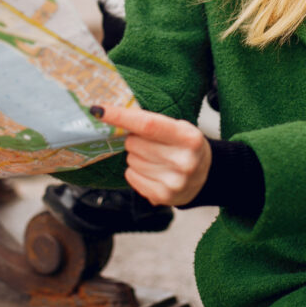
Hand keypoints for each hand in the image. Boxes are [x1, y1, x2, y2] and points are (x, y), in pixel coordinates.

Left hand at [93, 105, 210, 205]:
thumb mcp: (178, 128)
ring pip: (131, 160)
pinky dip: (135, 172)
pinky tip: (152, 171)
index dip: (120, 116)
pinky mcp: (164, 196)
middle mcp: (183, 161)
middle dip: (134, 140)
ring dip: (136, 156)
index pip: (148, 124)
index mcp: (189, 137)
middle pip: (135, 143)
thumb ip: (150, 122)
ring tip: (155, 158)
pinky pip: (131, 177)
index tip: (99, 110)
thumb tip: (110, 114)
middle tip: (149, 142)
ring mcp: (174, 181)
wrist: (206, 175)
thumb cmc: (185, 146)